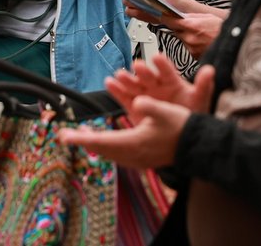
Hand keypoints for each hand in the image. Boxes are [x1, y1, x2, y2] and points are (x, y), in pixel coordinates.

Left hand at [58, 95, 193, 168]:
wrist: (197, 148)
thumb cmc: (181, 128)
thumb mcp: (166, 112)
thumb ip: (150, 106)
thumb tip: (137, 101)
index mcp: (135, 143)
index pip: (101, 141)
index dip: (81, 138)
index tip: (64, 136)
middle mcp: (133, 154)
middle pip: (101, 149)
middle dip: (83, 141)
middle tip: (65, 136)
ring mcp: (137, 159)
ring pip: (109, 152)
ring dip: (94, 144)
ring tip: (81, 136)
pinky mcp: (142, 160)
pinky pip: (117, 154)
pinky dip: (106, 146)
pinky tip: (103, 141)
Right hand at [104, 54, 214, 118]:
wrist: (180, 135)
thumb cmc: (191, 114)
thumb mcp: (199, 101)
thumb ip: (204, 86)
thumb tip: (210, 70)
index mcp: (172, 83)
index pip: (167, 72)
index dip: (162, 65)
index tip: (156, 57)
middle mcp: (156, 86)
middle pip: (148, 77)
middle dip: (142, 71)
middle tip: (137, 66)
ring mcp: (145, 95)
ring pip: (134, 85)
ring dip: (126, 79)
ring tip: (119, 75)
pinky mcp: (135, 106)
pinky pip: (124, 96)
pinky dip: (116, 90)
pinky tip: (109, 83)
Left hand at [163, 12, 224, 58]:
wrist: (234, 45)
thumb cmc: (223, 30)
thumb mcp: (208, 17)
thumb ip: (192, 17)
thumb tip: (181, 16)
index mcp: (191, 26)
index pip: (170, 21)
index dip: (165, 18)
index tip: (162, 15)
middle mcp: (189, 38)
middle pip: (176, 31)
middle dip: (180, 28)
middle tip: (190, 26)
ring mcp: (191, 48)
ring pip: (183, 40)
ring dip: (187, 37)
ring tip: (201, 35)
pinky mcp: (194, 56)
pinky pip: (189, 48)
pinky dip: (193, 45)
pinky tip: (203, 42)